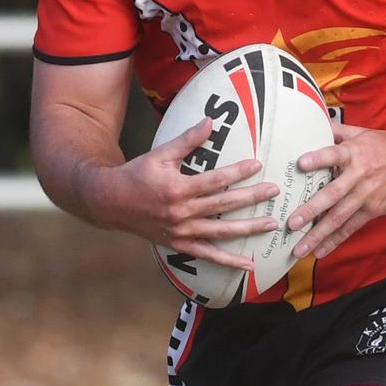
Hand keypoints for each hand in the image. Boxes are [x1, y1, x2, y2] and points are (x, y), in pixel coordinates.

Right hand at [86, 118, 279, 270]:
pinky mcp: (179, 245)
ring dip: (247, 229)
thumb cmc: (137, 174)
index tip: (258, 165)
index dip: (237, 172)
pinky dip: (228, 261)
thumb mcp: (161, 154)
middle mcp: (181, 213)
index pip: (215, 180)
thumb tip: (210, 121)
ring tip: (271, 224)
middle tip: (274, 191)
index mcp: (178, 189)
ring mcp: (181, 232)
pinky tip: (248, 264)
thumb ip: (187, 140)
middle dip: (251, 198)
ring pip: (220, 233)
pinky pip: (207, 256)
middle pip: (223, 206)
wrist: (110, 203)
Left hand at [287, 122, 385, 259]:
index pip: (333, 153)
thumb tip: (315, 121)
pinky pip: (352, 227)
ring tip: (300, 248)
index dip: (318, 159)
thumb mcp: (364, 133)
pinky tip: (321, 251)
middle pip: (333, 194)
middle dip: (312, 210)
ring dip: (319, 234)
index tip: (301, 163)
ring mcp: (367, 195)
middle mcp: (360, 175)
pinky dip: (336, 240)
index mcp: (355, 152)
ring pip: (340, 217)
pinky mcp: (374, 210)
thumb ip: (338, 131)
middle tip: (292, 222)